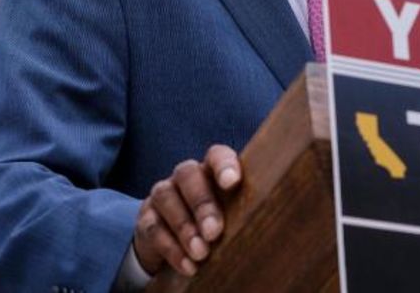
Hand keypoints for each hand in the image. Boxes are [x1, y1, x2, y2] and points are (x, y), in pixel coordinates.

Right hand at [133, 144, 241, 276]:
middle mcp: (185, 176)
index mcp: (212, 170)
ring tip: (201, 253)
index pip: (217, 155)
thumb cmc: (219, 223)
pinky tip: (188, 264)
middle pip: (188, 175)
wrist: (179, 242)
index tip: (232, 182)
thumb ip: (247, 209)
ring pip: (167, 197)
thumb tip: (272, 220)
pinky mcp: (146, 217)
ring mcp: (163, 193)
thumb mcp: (235, 215)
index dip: (224, 165)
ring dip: (185, 227)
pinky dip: (171, 248)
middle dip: (202, 204)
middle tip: (214, 232)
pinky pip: (153, 227)